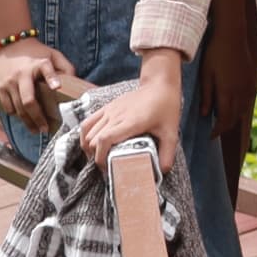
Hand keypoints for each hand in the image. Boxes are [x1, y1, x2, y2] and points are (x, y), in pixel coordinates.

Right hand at [0, 31, 80, 133]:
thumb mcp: (53, 54)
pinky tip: (24, 119)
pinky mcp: (0, 87)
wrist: (11, 44)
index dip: (52, 78)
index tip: (57, 88)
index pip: (46, 69)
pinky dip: (16, 114)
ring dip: (27, 121)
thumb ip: (65, 66)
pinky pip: (8, 107)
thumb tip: (75, 83)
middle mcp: (23, 74)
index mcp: (39, 64)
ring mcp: (10, 82)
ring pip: (18, 108)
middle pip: (28, 100)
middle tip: (45, 129)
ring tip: (36, 130)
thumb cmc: (36, 52)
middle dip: (37, 117)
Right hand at [75, 53, 187, 174]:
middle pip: (93, 140)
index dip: (100, 157)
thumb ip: (167, 153)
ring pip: (88, 132)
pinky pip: (88, 122)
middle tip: (107, 168)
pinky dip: (85, 136)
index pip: (104, 140)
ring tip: (100, 158)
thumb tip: (161, 172)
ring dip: (89, 148)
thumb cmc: (166, 107)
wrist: (160, 84)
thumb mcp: (171, 132)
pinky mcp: (107, 107)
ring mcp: (110, 110)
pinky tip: (91, 145)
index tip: (107, 169)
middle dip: (96, 157)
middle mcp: (116, 116)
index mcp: (131, 122)